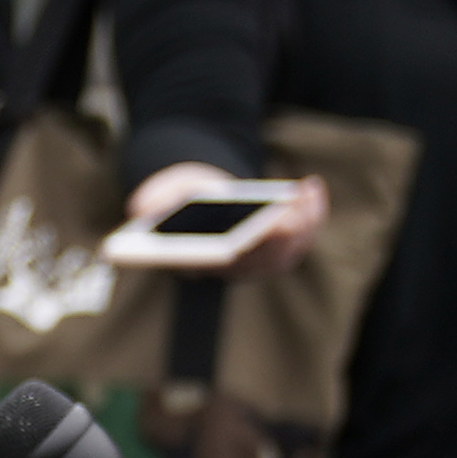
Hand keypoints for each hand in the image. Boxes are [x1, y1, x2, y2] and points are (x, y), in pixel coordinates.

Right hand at [124, 158, 332, 282]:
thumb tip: (144, 208)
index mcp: (198, 263)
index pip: (220, 266)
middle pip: (262, 261)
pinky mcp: (280, 248)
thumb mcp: (159, 192)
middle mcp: (231, 270)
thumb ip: (151, 200)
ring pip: (288, 251)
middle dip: (279, 236)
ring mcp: (259, 262)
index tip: (251, 235)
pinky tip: (310, 187)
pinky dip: (311, 213)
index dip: (237, 253)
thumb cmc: (176, 197)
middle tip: (288, 210)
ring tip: (302, 191)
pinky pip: (303, 237)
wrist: (197, 196)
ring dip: (302, 222)